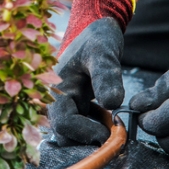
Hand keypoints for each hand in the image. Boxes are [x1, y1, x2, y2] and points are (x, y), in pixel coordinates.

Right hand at [49, 0, 134, 145]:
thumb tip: (113, 104)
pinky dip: (93, 130)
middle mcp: (54, 100)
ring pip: (71, 136)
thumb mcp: (103, 53)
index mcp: (54, 88)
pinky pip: (78, 129)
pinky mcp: (72, 108)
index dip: (86, 133)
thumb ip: (107, 77)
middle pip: (64, 136)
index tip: (109, 133)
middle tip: (114, 134)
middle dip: (88, 141)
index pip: (63, 124)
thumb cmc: (96, 38)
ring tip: (112, 125)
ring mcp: (62, 105)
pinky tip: (107, 119)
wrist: (94, 28)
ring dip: (91, 137)